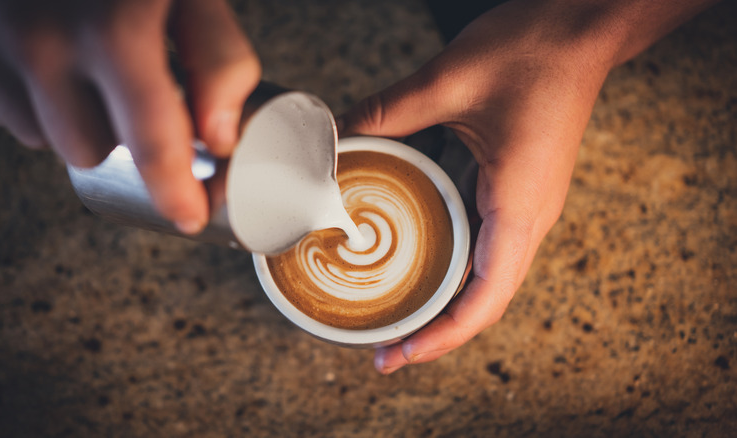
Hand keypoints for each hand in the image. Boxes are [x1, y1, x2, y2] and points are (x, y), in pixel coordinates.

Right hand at [0, 0, 259, 232]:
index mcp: (114, 29)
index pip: (153, 140)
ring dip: (74, 121)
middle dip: (121, 138)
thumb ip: (219, 61)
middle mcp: (40, 42)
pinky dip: (34, 100)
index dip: (174, 191)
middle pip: (90, 151)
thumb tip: (220, 138)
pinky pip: (3, 110)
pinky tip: (53, 63)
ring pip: (43, 138)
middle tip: (135, 97)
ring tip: (91, 71)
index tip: (187, 217)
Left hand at [339, 1, 615, 372]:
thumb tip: (335, 137)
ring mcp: (525, 204)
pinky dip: (451, 266)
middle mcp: (528, 215)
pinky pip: (484, 243)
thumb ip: (389, 111)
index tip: (402, 353)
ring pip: (485, 276)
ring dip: (444, 304)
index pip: (487, 296)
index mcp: (521, 203)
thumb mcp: (450, 79)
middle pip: (485, 299)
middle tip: (384, 350)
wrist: (582, 30)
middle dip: (437, 332)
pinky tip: (419, 264)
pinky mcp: (516, 188)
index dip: (445, 335)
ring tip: (397, 318)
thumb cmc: (535, 52)